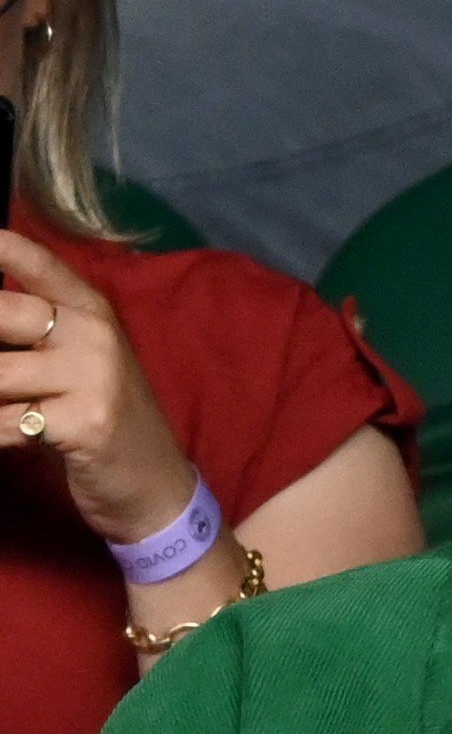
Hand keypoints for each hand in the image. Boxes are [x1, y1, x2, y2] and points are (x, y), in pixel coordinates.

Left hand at [0, 229, 193, 543]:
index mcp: (94, 312)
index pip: (40, 266)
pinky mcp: (86, 423)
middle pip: (7, 313)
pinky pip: (8, 423)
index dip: (2, 248)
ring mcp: (94, 377)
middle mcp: (96, 334)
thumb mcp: (79, 366)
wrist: (155, 485)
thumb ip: (35, 336)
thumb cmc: (103, 420)